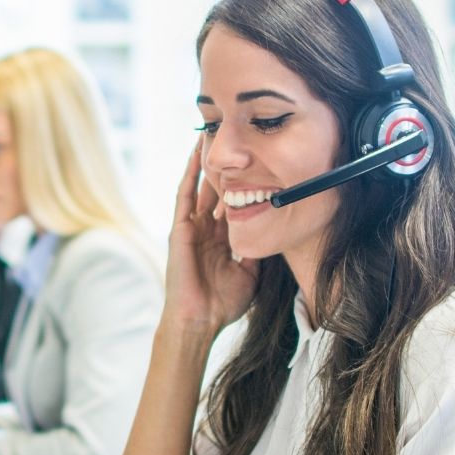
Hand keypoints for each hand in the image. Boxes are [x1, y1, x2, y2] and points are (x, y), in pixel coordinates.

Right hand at [163, 140, 258, 335]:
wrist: (199, 321)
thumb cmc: (222, 303)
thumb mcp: (251, 272)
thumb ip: (257, 249)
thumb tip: (275, 232)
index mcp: (221, 239)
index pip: (232, 203)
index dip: (242, 182)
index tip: (256, 160)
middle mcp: (205, 229)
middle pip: (215, 189)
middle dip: (224, 165)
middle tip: (234, 136)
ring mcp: (191, 228)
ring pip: (199, 186)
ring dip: (204, 161)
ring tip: (211, 133)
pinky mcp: (180, 229)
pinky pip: (185, 195)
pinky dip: (189, 173)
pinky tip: (195, 153)